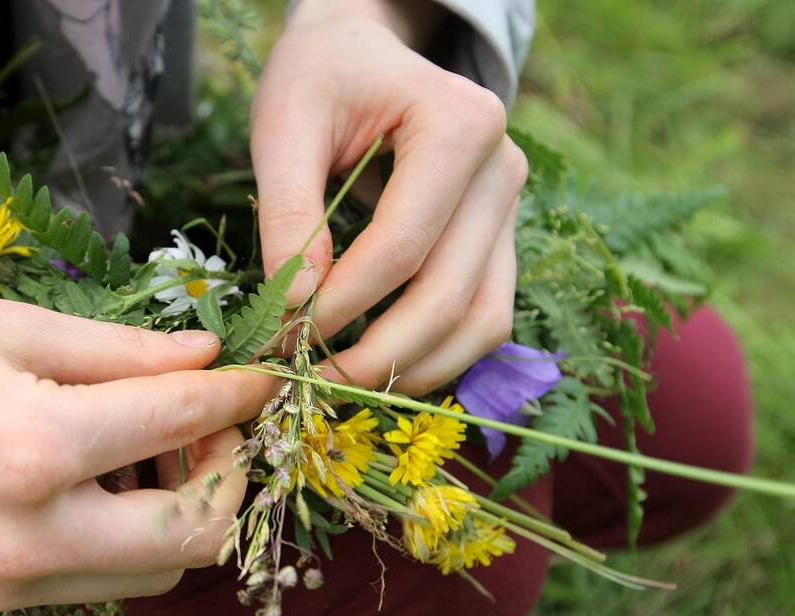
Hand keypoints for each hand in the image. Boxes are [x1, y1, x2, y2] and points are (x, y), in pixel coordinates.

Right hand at [0, 286, 273, 608]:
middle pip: (195, 537)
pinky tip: (110, 476)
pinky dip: (131, 534)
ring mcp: (7, 581)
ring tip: (162, 444)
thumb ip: (118, 350)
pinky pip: (99, 578)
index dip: (237, 393)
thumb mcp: (0, 324)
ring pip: (154, 572)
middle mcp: (30, 536)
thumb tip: (203, 352)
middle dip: (231, 474)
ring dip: (185, 510)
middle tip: (215, 419)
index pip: (181, 422)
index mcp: (35, 449)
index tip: (261, 374)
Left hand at [252, 0, 527, 394]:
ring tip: (347, 385)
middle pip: (450, 295)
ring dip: (418, 368)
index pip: (402, 246)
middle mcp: (503, 170)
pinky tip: (384, 366)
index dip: (341, 305)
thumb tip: (297, 308)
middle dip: (379, 354)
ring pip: (484, 321)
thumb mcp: (286, 124)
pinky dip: (439, 354)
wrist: (363, 50)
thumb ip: (290, 212)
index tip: (284, 338)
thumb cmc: (321, 76)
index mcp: (460, 124)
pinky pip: (485, 316)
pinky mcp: (500, 239)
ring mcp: (510, 209)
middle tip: (312, 382)